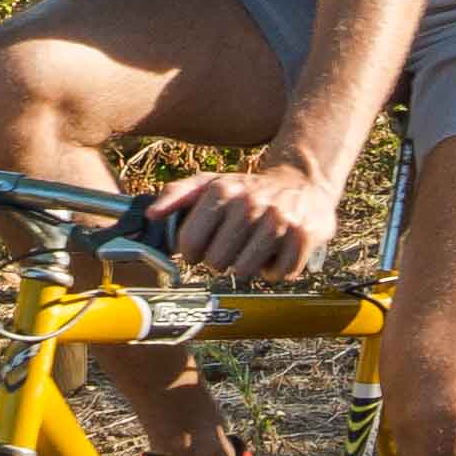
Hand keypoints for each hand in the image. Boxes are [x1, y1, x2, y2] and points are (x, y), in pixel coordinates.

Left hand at [144, 154, 344, 288]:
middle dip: (222, 259)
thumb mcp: (210, 183)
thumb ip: (176, 196)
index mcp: (222, 191)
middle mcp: (250, 204)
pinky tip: (276, 250)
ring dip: (250, 265)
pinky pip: (279, 274)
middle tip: (234, 245)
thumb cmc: (249, 188)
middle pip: (217, 263)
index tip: (201, 248)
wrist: (302, 181)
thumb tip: (151, 214)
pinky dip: (277, 269)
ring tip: (255, 245)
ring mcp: (278, 220)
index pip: (190, 244)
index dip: (192, 253)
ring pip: (246, 271)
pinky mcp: (304, 235)